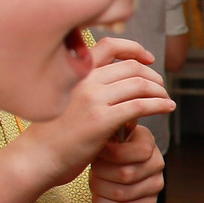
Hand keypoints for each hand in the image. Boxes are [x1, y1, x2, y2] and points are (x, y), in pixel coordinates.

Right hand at [31, 48, 174, 178]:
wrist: (36, 157)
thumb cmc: (52, 134)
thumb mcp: (68, 100)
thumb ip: (91, 90)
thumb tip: (123, 88)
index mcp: (75, 72)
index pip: (109, 45)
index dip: (134, 48)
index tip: (148, 58)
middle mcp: (84, 80)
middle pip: (131, 66)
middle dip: (152, 75)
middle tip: (161, 87)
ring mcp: (93, 99)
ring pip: (139, 84)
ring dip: (159, 90)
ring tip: (166, 100)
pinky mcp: (102, 120)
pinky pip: (140, 106)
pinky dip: (159, 104)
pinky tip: (167, 109)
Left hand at [89, 123, 164, 202]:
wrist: (111, 176)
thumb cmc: (105, 152)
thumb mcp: (108, 136)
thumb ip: (109, 128)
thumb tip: (107, 115)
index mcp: (148, 141)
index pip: (140, 151)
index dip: (113, 154)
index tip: (98, 151)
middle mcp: (157, 163)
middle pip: (126, 174)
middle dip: (102, 173)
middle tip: (93, 169)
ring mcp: (156, 185)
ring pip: (123, 193)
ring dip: (101, 189)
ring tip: (93, 182)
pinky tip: (97, 198)